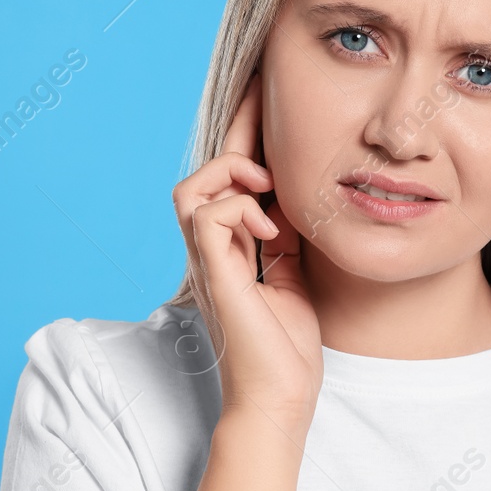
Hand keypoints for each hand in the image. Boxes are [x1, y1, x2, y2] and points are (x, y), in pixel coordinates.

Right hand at [171, 73, 322, 439]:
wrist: (280, 401)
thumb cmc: (287, 347)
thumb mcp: (296, 272)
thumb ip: (288, 233)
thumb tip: (299, 191)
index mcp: (230, 246)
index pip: (229, 175)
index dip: (245, 131)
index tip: (268, 89)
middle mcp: (211, 250)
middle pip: (203, 171)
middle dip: (237, 130)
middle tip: (274, 118)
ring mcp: (209, 263)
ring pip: (191, 188)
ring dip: (231, 176)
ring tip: (269, 191)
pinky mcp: (216, 279)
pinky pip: (206, 218)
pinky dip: (237, 209)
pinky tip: (269, 228)